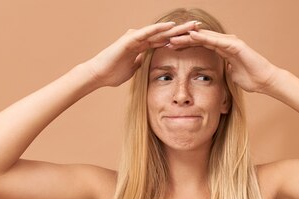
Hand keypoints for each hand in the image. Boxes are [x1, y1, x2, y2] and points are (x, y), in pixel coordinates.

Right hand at [86, 20, 201, 87]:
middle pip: (166, 34)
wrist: (99, 74)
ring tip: (191, 24)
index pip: (165, 41)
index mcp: (143, 47)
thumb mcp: (133, 70)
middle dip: (182, 31)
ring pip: (159, 31)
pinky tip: (171, 26)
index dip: (180, 40)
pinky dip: (159, 29)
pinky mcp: (130, 39)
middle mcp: (141, 39)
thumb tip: (146, 63)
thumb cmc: (113, 73)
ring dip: (175, 27)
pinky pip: (147, 33)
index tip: (195, 39)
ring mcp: (136, 37)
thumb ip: (140, 64)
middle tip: (199, 26)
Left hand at [167, 29, 279, 93]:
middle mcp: (225, 42)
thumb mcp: (229, 76)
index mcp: (222, 49)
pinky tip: (192, 36)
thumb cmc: (250, 79)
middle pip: (199, 38)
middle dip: (183, 38)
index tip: (169, 47)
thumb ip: (221, 71)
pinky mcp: (235, 45)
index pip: (199, 44)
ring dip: (189, 36)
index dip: (184, 45)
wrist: (265, 81)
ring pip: (205, 36)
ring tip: (174, 36)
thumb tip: (215, 75)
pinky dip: (204, 38)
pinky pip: (216, 40)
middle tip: (165, 39)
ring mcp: (230, 42)